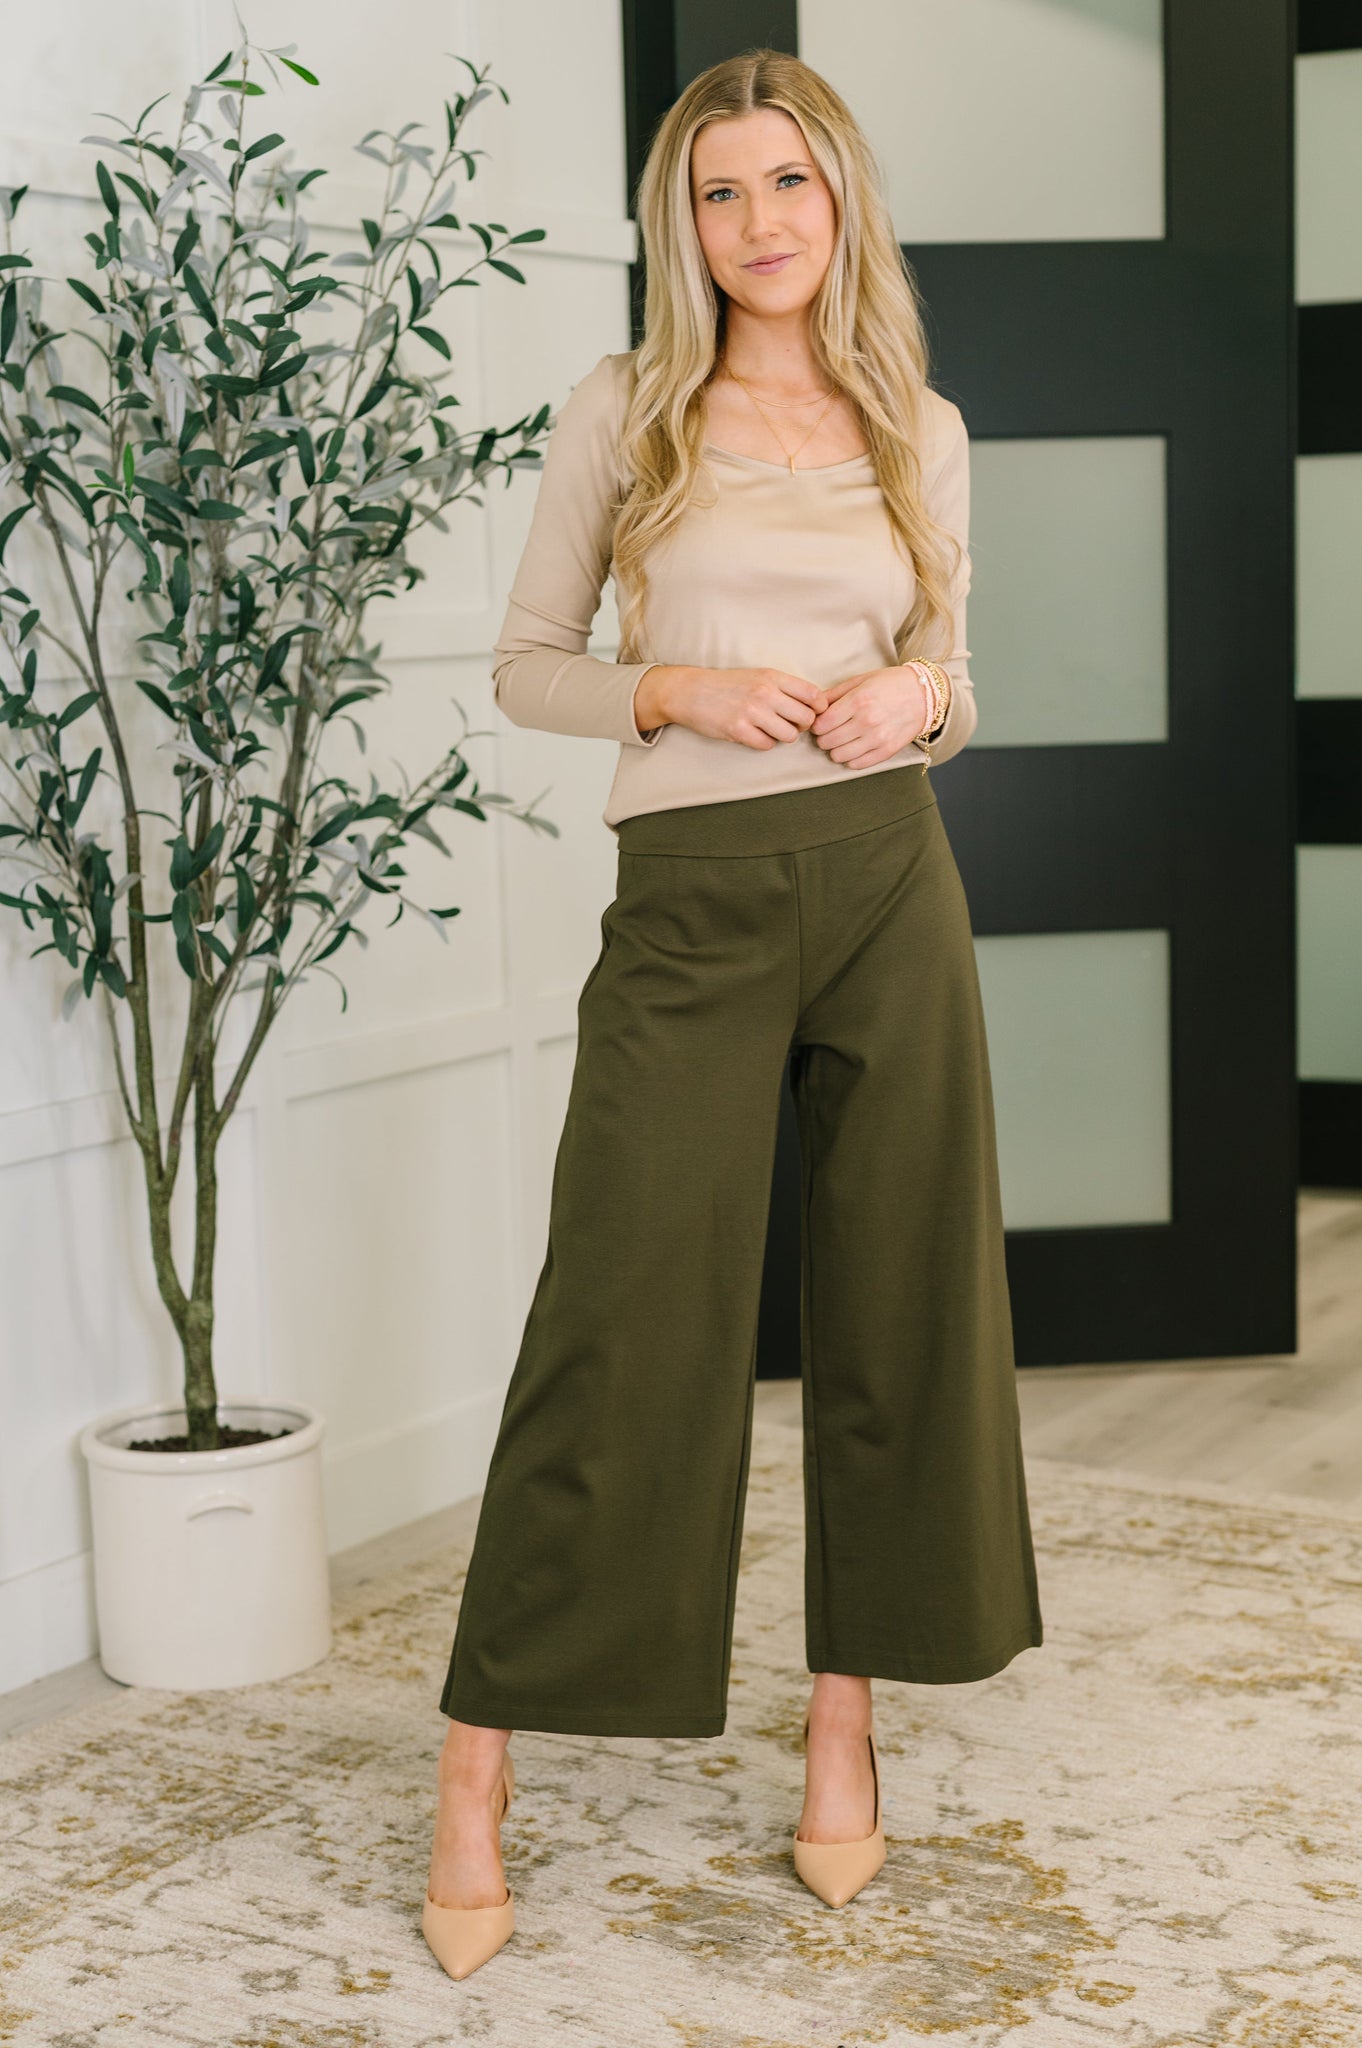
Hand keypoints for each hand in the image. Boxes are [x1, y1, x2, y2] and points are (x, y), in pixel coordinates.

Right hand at [641, 666, 830, 750]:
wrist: (691, 691)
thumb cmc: (727, 685)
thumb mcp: (758, 676)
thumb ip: (784, 687)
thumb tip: (815, 704)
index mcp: (772, 677)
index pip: (813, 694)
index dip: (819, 708)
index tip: (812, 713)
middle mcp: (765, 693)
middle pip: (806, 718)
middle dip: (801, 726)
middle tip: (789, 724)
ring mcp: (752, 712)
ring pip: (789, 736)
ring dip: (783, 737)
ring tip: (770, 730)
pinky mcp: (739, 730)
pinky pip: (767, 746)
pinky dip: (764, 743)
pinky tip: (754, 734)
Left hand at [809, 666, 932, 769]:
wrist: (924, 695)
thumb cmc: (890, 684)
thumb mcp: (862, 680)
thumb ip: (835, 693)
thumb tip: (814, 706)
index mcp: (859, 700)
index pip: (822, 724)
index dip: (816, 725)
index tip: (820, 723)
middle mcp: (867, 721)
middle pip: (827, 741)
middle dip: (823, 737)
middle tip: (830, 731)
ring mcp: (878, 738)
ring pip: (839, 756)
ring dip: (835, 749)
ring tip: (842, 740)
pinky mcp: (887, 751)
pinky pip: (857, 764)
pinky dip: (851, 759)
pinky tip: (854, 748)